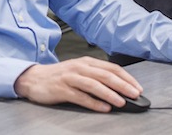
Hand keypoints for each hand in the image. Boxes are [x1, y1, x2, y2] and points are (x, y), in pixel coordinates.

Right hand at [13, 56, 142, 111]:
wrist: (34, 78)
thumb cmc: (59, 76)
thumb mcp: (79, 71)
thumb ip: (96, 76)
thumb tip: (118, 87)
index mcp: (86, 62)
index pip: (111, 68)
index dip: (126, 77)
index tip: (137, 87)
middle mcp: (79, 68)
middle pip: (105, 75)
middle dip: (123, 85)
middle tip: (135, 94)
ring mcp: (70, 78)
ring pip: (94, 84)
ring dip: (110, 93)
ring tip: (121, 102)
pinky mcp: (62, 89)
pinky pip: (80, 96)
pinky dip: (93, 102)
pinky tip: (103, 108)